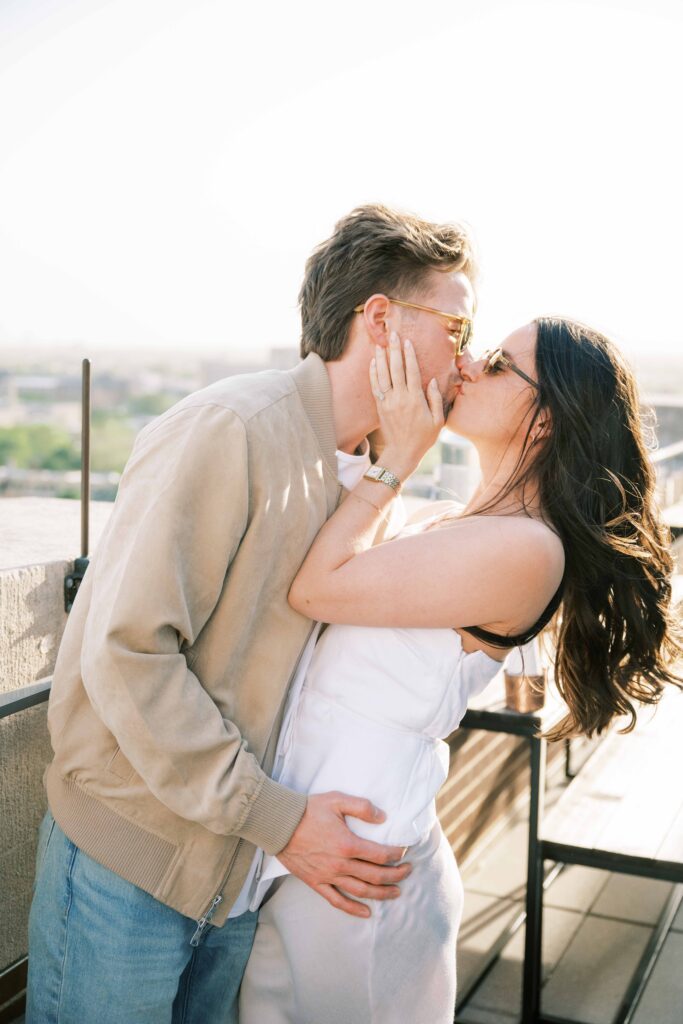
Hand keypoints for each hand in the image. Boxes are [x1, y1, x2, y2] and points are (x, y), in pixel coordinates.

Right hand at [277, 791, 411, 917]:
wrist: (279, 824)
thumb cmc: (308, 810)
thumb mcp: (337, 800)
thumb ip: (362, 807)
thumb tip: (383, 817)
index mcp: (348, 844)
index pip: (380, 855)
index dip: (396, 855)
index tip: (404, 853)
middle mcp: (341, 864)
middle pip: (375, 876)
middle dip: (395, 875)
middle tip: (408, 872)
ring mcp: (328, 876)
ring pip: (361, 891)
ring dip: (381, 893)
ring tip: (396, 892)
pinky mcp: (316, 882)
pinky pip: (337, 900)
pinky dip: (353, 909)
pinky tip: (366, 912)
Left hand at [370, 331, 443, 479]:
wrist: (402, 453)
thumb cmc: (423, 437)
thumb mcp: (437, 420)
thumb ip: (435, 399)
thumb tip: (432, 381)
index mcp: (415, 400)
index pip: (412, 372)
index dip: (409, 355)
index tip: (407, 341)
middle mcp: (400, 398)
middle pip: (396, 369)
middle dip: (394, 350)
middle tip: (392, 334)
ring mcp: (388, 402)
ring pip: (383, 375)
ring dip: (381, 358)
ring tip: (379, 344)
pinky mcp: (380, 407)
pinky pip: (375, 386)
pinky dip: (373, 373)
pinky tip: (373, 362)